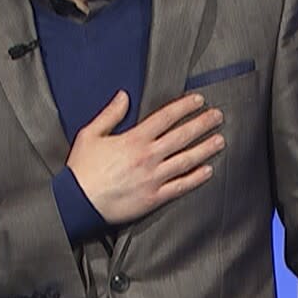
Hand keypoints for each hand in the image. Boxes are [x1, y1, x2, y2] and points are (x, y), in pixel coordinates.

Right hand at [66, 91, 224, 224]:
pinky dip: (196, 178)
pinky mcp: (154, 197)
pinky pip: (180, 186)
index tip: (198, 101)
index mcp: (133, 139)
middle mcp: (147, 157)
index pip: (165, 117)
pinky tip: (207, 171)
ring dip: (205, 149)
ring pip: (186, 160)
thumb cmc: (82, 169)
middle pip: (182, 136)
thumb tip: (123, 96)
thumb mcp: (90, 134)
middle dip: (202, 124)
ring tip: (220, 140)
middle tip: (217, 116)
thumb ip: (110, 114)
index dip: (184, 107)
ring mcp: (153, 178)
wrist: (78, 202)